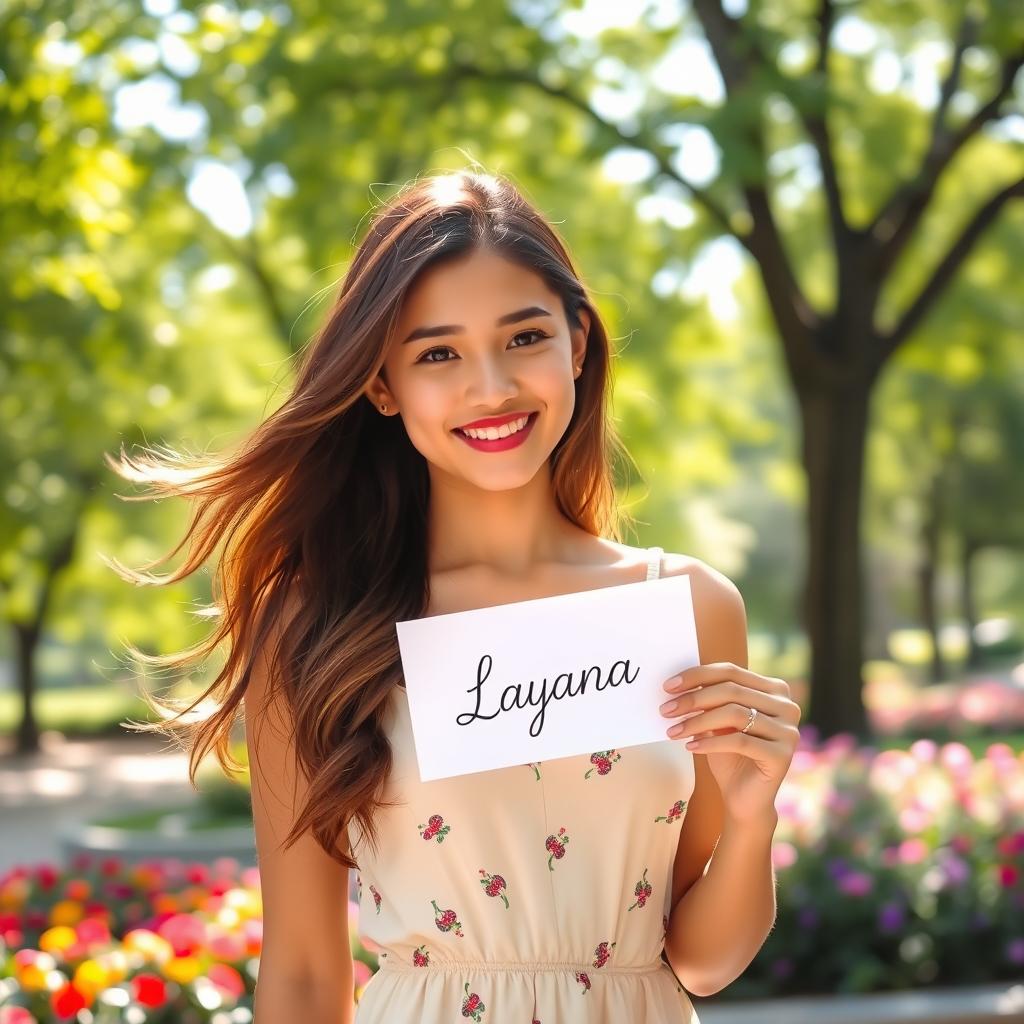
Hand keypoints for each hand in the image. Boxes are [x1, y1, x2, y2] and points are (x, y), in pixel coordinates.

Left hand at [659, 662, 799, 822]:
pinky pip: (739, 741)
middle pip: (731, 691)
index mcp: (774, 689)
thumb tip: (677, 683)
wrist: (745, 799)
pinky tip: (690, 747)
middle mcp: (787, 706)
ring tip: (673, 730)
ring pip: (734, 714)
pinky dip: (710, 743)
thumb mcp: (717, 721)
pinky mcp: (782, 755)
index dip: (697, 676)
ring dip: (697, 721)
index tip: (668, 686)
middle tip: (665, 710)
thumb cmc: (729, 755)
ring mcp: (788, 731)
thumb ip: (708, 699)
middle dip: (693, 699)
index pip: (731, 671)